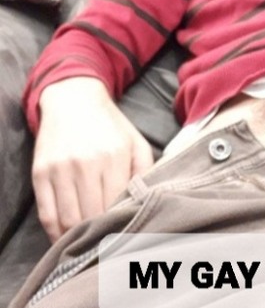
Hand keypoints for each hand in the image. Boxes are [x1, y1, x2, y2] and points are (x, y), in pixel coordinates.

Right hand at [33, 77, 153, 241]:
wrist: (74, 99)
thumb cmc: (111, 126)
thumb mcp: (137, 142)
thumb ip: (146, 171)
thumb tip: (146, 201)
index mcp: (114, 156)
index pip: (116, 204)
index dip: (119, 223)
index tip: (124, 232)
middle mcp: (85, 163)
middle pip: (91, 216)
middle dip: (100, 233)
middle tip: (107, 241)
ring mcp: (60, 169)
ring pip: (67, 219)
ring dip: (77, 236)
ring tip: (88, 242)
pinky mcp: (40, 172)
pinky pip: (46, 213)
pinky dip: (55, 231)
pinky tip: (66, 236)